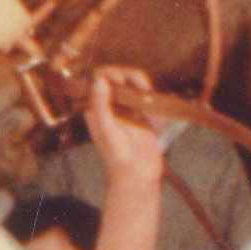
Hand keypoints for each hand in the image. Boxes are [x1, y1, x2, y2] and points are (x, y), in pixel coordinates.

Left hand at [79, 65, 169, 188]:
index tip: (122, 80)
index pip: (99, 79)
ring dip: (142, 83)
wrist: (138, 175)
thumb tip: (100, 79)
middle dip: (129, 75)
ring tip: (148, 93)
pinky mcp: (143, 115)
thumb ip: (101, 104)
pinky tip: (154, 102)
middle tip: (142, 85)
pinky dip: (151, 96)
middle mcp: (111, 105)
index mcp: (96, 107)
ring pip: (133, 84)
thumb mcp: (107, 129)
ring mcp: (128, 109)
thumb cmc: (117, 155)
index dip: (110, 74)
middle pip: (118, 77)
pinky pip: (146, 97)